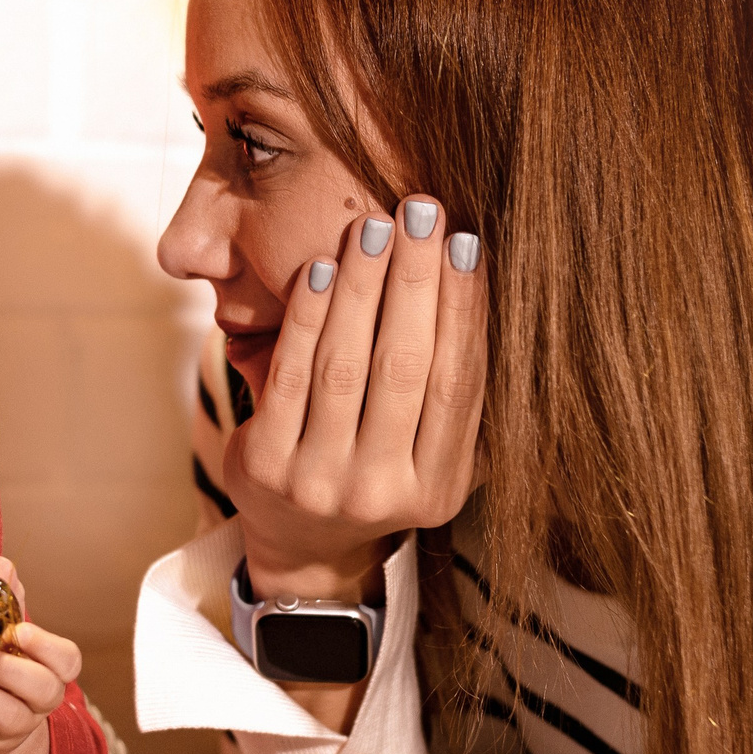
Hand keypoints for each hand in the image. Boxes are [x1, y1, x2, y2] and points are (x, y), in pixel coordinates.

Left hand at [0, 557, 80, 753]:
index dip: (47, 647)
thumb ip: (3, 600)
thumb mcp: (1, 636)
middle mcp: (38, 703)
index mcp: (50, 671)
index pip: (68, 661)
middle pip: (41, 690)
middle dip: (8, 672)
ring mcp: (13, 730)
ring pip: (4, 716)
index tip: (18, 631)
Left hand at [228, 195, 487, 601]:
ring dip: (363, 286)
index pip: (460, 382)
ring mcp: (320, 483)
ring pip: (347, 366)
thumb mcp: (429, 455)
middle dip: (415, 279)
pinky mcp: (265, 466)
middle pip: (405, 366)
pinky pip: (291, 375)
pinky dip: (309, 317)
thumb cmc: (376, 472)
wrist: (300, 543)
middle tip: (421, 210)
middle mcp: (383, 493)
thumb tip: (487, 285)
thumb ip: (455, 393)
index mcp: (440, 488)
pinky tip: (324, 268)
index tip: (468, 242)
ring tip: (374, 225)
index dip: (465, 308)